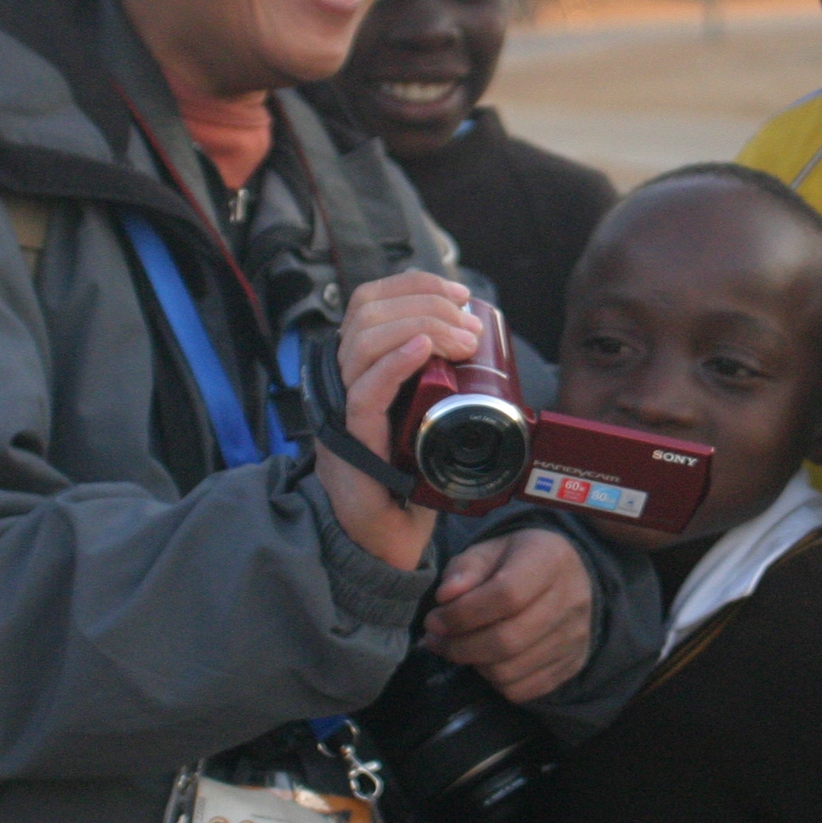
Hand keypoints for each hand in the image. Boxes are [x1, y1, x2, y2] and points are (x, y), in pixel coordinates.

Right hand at [312, 271, 480, 570]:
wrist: (390, 537)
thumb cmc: (411, 476)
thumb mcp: (431, 413)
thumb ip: (440, 376)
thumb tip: (477, 338)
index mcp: (363, 367)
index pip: (372, 302)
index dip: (414, 285)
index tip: (458, 293)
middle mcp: (346, 380)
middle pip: (368, 312)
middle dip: (426, 304)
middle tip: (469, 327)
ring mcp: (344, 409)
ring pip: (363, 342)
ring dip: (420, 328)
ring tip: (459, 340)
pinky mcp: (352, 442)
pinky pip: (364, 392)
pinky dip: (394, 363)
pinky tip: (422, 350)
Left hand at [424, 528, 594, 703]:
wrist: (564, 577)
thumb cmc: (515, 561)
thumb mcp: (486, 552)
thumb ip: (463, 571)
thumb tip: (446, 597)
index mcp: (549, 559)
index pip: (506, 595)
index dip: (463, 613)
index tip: (434, 620)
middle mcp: (572, 599)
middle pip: (509, 639)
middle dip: (460, 646)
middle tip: (436, 640)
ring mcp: (576, 636)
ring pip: (511, 670)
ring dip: (473, 664)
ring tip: (457, 648)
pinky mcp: (572, 664)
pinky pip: (522, 690)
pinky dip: (494, 681)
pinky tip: (485, 660)